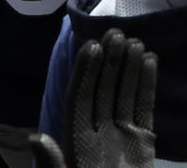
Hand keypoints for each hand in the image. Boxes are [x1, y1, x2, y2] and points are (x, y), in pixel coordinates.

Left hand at [47, 28, 155, 167]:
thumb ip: (53, 166)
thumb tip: (35, 139)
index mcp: (76, 142)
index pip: (80, 100)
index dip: (85, 73)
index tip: (92, 46)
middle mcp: (98, 134)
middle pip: (103, 90)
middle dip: (108, 62)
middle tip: (117, 32)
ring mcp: (122, 137)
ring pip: (124, 95)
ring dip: (130, 68)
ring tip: (136, 41)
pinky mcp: (143, 144)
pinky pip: (145, 109)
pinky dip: (148, 85)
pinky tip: (151, 61)